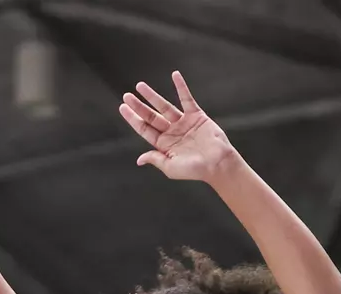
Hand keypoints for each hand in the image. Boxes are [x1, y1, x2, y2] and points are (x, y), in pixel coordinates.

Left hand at [118, 72, 237, 181]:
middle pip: (151, 116)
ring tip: (140, 86)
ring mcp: (183, 123)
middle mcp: (171, 132)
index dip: (133, 118)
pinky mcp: (197, 116)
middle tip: (126, 95)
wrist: (218, 164)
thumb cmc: (195, 170)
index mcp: (163, 145)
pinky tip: (174, 75)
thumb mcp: (170, 168)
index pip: (144, 129)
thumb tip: (139, 160)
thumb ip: (155, 159)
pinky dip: (181, 87)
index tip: (122, 107)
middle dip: (138, 106)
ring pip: (165, 106)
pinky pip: (187, 99)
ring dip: (153, 96)